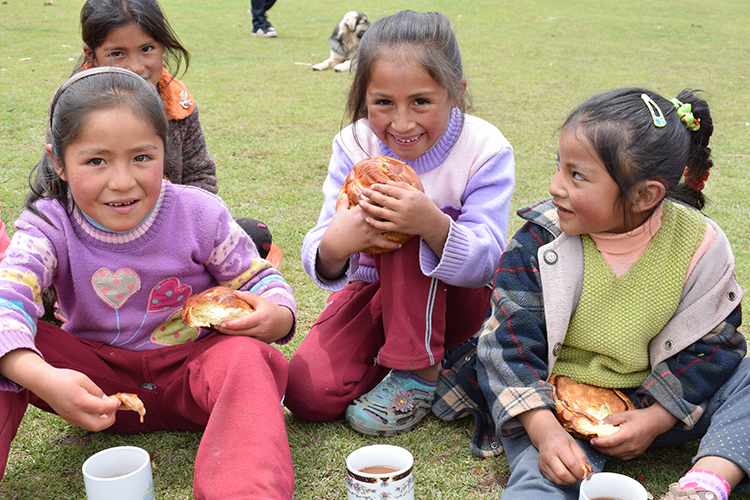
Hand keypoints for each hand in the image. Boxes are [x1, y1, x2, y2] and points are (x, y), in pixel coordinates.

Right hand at [0, 349, 118, 430]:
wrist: (44, 383)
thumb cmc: (64, 379)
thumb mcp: (85, 380)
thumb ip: (97, 392)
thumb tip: (107, 400)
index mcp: (81, 402)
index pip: (103, 409)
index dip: (114, 406)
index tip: (119, 401)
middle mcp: (75, 413)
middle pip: (98, 425)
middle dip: (110, 419)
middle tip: (114, 409)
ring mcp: (71, 418)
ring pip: (91, 427)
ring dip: (102, 421)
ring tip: (107, 410)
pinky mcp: (68, 419)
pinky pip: (84, 424)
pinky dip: (94, 420)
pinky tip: (97, 411)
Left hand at [215, 290, 293, 342]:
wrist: (285, 323)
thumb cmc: (271, 310)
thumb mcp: (261, 301)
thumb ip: (248, 296)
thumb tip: (234, 292)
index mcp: (261, 317)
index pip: (244, 323)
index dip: (232, 325)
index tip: (221, 323)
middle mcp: (262, 329)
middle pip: (241, 333)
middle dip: (227, 331)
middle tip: (216, 327)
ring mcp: (262, 338)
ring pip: (243, 339)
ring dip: (230, 336)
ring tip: (219, 331)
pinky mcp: (261, 343)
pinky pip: (248, 342)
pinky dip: (238, 339)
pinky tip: (229, 335)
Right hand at [317, 193, 398, 277]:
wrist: (334, 243)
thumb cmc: (336, 227)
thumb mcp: (339, 212)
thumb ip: (344, 202)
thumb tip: (345, 193)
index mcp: (360, 210)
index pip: (374, 199)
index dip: (382, 194)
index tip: (391, 191)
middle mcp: (367, 219)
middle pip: (383, 210)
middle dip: (393, 206)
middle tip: (404, 203)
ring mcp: (370, 230)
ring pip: (387, 225)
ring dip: (396, 223)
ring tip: (406, 222)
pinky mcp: (370, 241)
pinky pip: (384, 243)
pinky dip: (392, 245)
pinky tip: (400, 244)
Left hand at [359, 182, 449, 256]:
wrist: (431, 222)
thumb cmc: (423, 205)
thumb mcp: (416, 192)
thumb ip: (402, 186)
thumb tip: (387, 182)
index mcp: (408, 197)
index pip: (390, 190)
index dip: (379, 187)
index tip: (372, 186)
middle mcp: (403, 207)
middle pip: (383, 200)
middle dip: (370, 195)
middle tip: (362, 192)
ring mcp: (400, 218)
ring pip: (380, 213)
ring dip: (368, 207)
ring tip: (361, 203)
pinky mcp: (398, 228)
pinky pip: (383, 226)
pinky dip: (374, 223)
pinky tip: (367, 218)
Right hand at [518, 408, 589, 484]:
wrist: (546, 436)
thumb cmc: (561, 440)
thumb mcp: (574, 444)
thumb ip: (581, 457)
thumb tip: (586, 471)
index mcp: (559, 447)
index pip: (572, 464)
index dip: (581, 472)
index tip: (585, 473)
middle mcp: (549, 456)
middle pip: (564, 474)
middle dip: (575, 478)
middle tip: (579, 475)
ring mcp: (544, 463)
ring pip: (559, 480)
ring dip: (569, 481)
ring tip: (572, 474)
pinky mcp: (542, 469)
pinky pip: (554, 481)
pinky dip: (563, 481)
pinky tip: (566, 474)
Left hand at [589, 404, 677, 459]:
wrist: (655, 422)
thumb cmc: (640, 417)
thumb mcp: (623, 414)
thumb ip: (610, 420)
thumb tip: (599, 425)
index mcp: (627, 435)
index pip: (609, 442)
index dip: (598, 443)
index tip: (591, 440)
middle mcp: (631, 445)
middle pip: (611, 451)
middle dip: (599, 448)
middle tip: (593, 443)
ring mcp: (635, 451)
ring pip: (616, 455)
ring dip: (607, 451)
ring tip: (600, 445)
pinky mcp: (637, 453)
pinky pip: (623, 457)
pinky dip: (615, 453)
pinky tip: (611, 447)